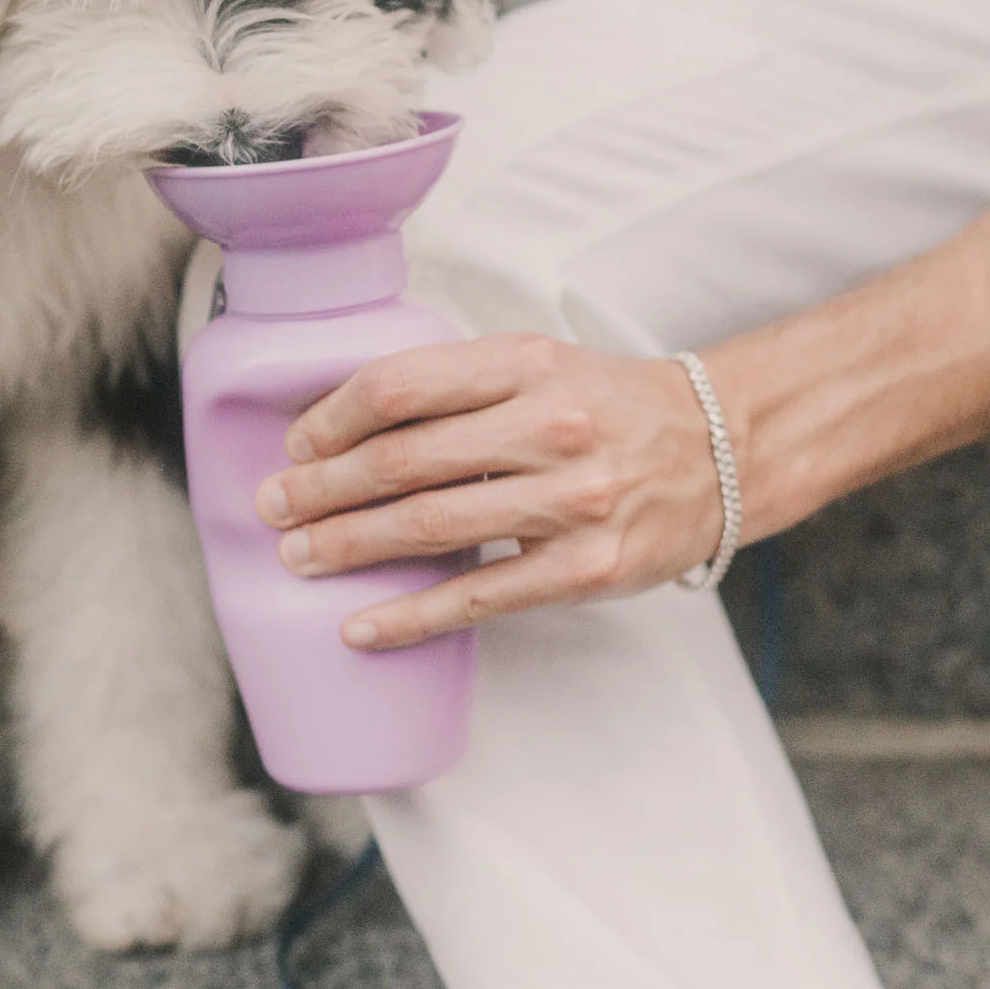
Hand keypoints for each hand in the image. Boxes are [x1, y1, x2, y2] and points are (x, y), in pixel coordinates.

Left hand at [251, 334, 730, 649]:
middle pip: (402, 460)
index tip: (296, 444)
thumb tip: (345, 419)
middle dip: (322, 488)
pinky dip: (408, 616)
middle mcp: (547, 426)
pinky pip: (476, 598)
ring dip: (348, 546)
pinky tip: (359, 626)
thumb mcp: (537, 362)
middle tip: (272, 508)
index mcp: (525, 363)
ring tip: (298, 557)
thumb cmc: (606, 403)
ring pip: (429, 527)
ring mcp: (570, 501)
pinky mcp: (584, 569)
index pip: (401, 386)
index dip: (332, 418)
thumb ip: (456, 382)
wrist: (717, 449)